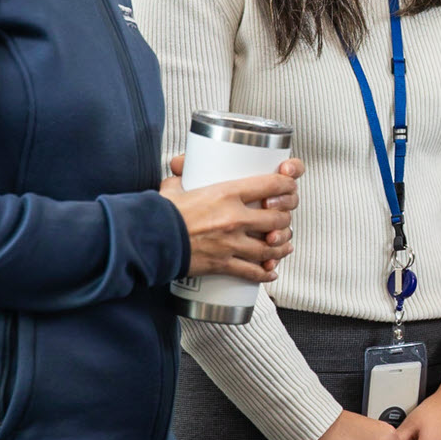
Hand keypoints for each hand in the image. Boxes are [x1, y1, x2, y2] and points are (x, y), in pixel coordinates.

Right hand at [160, 154, 301, 282]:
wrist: (150, 240)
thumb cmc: (161, 213)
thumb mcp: (174, 187)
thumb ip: (183, 176)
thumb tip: (180, 166)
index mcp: (227, 193)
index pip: (272, 185)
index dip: (288, 187)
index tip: (290, 188)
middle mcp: (235, 218)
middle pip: (277, 219)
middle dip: (285, 220)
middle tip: (284, 220)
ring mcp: (232, 243)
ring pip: (270, 247)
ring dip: (281, 247)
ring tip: (284, 246)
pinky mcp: (224, 264)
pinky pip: (253, 271)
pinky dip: (265, 273)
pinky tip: (270, 272)